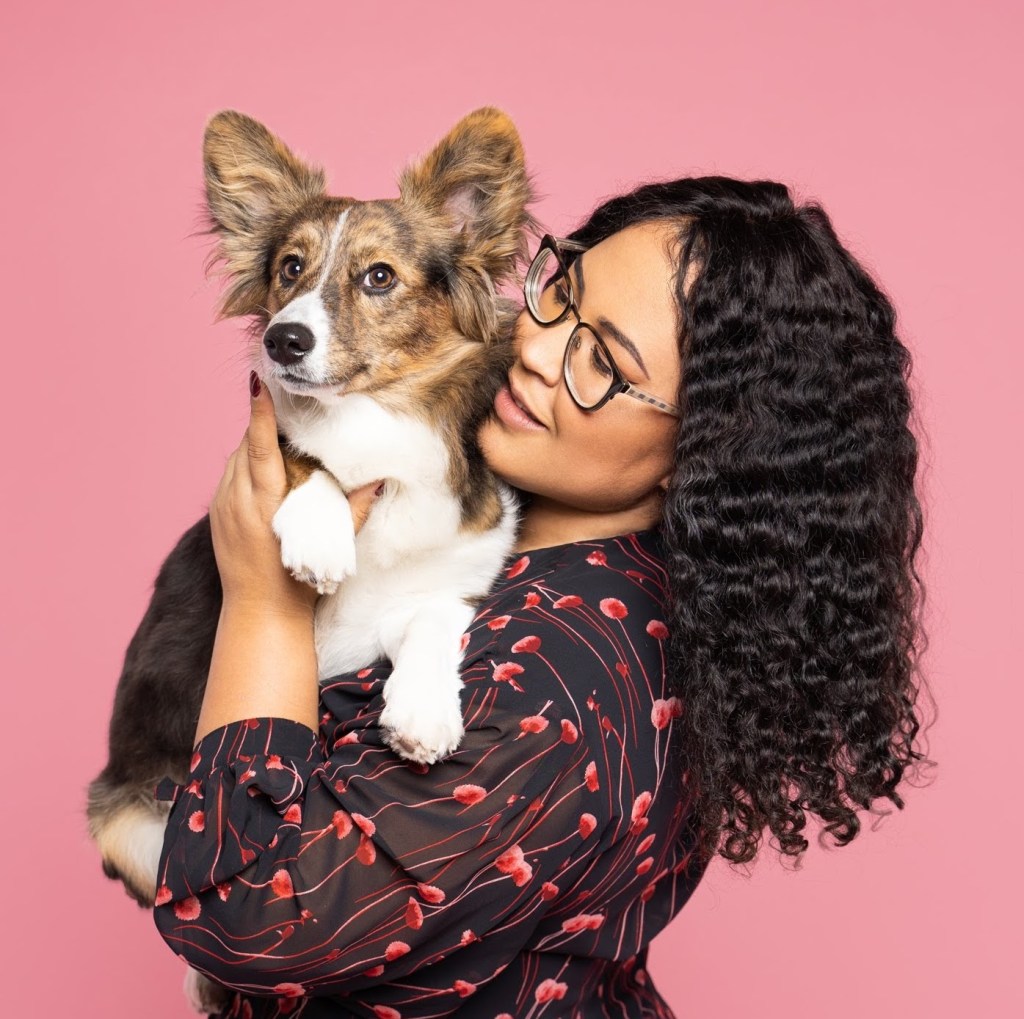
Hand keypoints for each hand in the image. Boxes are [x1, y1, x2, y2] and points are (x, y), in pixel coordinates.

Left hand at [209, 371, 381, 614]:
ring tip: (281, 435)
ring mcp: (221, 507)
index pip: (258, 447)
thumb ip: (354, 510)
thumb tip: (375, 480)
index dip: (260, 414)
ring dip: (256, 444)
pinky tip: (266, 468)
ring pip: (235, 458)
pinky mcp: (215, 514)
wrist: (259, 613)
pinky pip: (229, 475)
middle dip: (265, 424)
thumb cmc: (297, 582)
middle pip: (246, 445)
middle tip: (288, 405)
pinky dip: (247, 464)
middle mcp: (236, 500)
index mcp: (262, 504)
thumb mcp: (329, 544)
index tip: (258, 384)